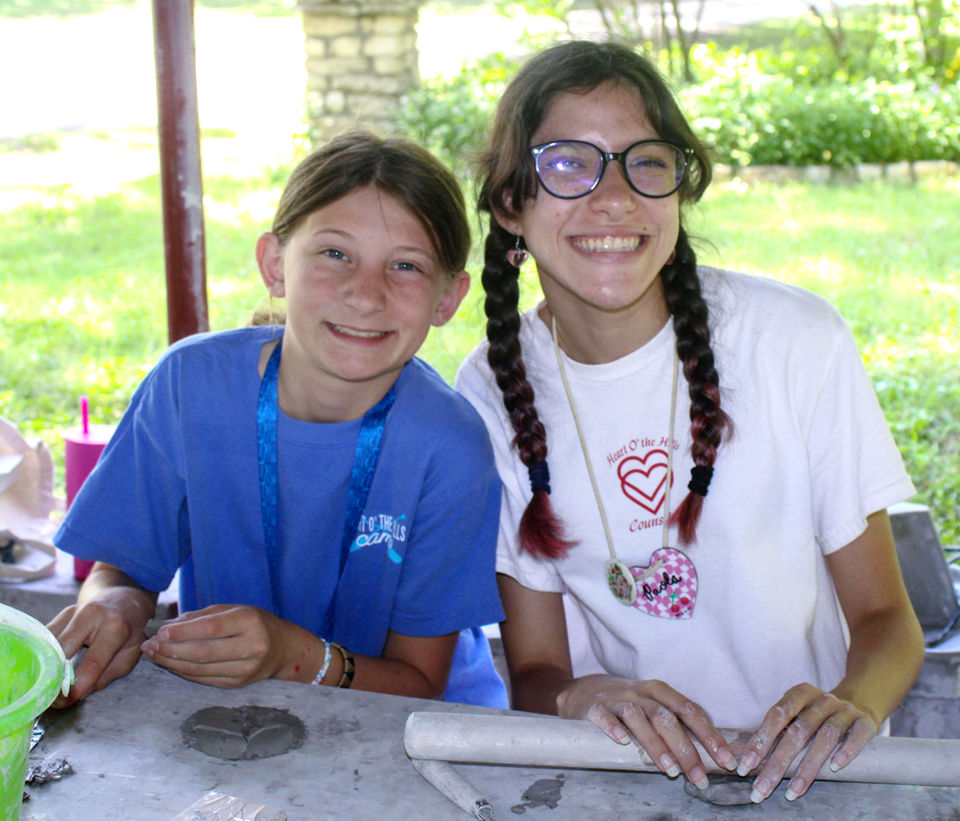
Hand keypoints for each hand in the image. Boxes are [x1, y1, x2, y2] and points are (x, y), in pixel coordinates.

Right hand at [47, 587, 153, 707]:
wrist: (126, 598)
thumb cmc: (132, 630)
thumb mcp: (131, 654)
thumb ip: (107, 675)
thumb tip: (79, 694)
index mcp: (115, 627)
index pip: (92, 663)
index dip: (77, 687)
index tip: (65, 703)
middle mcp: (92, 616)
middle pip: (62, 651)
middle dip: (53, 677)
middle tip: (50, 698)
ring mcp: (74, 612)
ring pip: (49, 643)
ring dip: (44, 666)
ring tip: (45, 685)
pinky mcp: (62, 614)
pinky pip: (46, 637)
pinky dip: (43, 654)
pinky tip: (43, 668)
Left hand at [140, 604, 293, 687]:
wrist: (282, 648)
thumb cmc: (254, 623)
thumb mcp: (233, 610)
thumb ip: (201, 616)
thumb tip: (167, 626)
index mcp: (251, 621)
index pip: (212, 628)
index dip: (183, 631)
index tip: (160, 631)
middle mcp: (252, 646)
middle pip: (203, 652)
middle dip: (172, 649)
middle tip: (150, 644)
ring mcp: (246, 669)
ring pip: (200, 669)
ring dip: (172, 663)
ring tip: (154, 654)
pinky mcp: (237, 684)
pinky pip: (204, 679)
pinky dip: (183, 672)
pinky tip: (170, 664)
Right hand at [557, 674, 737, 788]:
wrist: (584, 691)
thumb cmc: (628, 704)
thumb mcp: (654, 707)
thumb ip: (678, 724)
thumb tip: (714, 754)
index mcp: (660, 691)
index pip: (691, 712)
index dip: (710, 736)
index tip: (727, 761)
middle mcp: (641, 693)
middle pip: (667, 718)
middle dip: (687, 750)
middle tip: (700, 778)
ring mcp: (617, 699)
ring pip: (639, 718)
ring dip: (656, 744)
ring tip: (670, 770)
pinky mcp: (594, 708)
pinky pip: (605, 716)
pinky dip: (614, 727)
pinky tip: (623, 741)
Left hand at [738, 682, 877, 802]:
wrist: (859, 702)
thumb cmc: (817, 715)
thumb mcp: (797, 714)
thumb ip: (776, 731)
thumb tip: (743, 756)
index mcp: (799, 694)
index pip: (776, 716)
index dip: (760, 741)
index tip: (746, 766)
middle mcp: (822, 700)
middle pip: (797, 732)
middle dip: (778, 763)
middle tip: (762, 789)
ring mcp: (845, 710)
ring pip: (826, 737)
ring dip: (808, 767)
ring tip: (793, 792)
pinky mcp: (866, 722)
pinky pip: (857, 736)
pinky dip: (846, 751)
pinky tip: (835, 769)